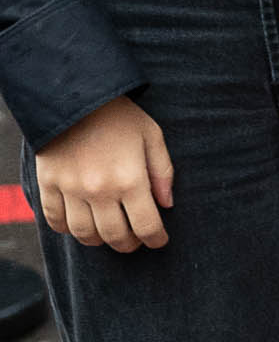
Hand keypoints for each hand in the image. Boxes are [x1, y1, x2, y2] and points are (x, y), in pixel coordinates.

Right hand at [37, 96, 173, 252]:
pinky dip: (68, 230)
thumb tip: (166, 205)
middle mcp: (100, 190)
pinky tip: (81, 224)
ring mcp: (71, 189)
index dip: (156, 239)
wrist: (74, 96)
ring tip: (109, 233)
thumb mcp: (152, 136)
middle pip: (116, 237)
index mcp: (130, 179)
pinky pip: (55, 221)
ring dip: (100, 241)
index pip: (147, 226)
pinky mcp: (49, 184)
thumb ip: (163, 172)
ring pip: (86, 235)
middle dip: (130, 244)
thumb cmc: (119, 116)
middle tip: (135, 240)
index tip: (159, 240)